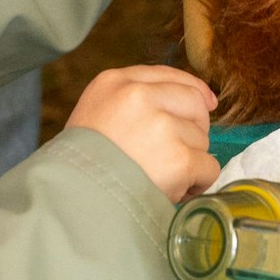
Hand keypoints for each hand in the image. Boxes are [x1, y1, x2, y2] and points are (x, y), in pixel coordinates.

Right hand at [66, 65, 220, 201]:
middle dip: (192, 130)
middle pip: (193, 103)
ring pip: (202, 138)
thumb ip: (135, 103)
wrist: (71, 205)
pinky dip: (198, 183)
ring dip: (189, 161)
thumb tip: (200, 101)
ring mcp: (160, 127)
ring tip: (158, 177)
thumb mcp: (95, 115)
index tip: (207, 103)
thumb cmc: (82, 166)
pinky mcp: (178, 159)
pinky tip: (173, 190)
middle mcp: (138, 97)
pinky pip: (208, 167)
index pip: (168, 75)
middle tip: (171, 155)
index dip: (193, 90)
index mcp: (114, 83)